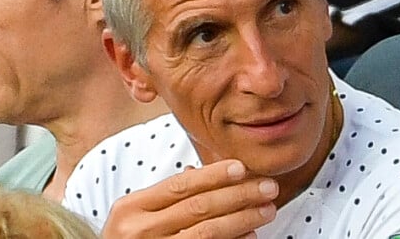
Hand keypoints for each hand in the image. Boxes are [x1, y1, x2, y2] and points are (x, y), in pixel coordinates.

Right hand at [101, 160, 277, 238]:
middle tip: (268, 186)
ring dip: (242, 219)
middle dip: (239, 194)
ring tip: (267, 209)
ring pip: (207, 233)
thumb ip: (166, 195)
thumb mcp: (136, 214)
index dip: (214, 175)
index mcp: (131, 207)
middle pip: (199, 207)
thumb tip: (205, 172)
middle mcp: (139, 231)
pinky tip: (251, 235)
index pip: (181, 185)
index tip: (242, 167)